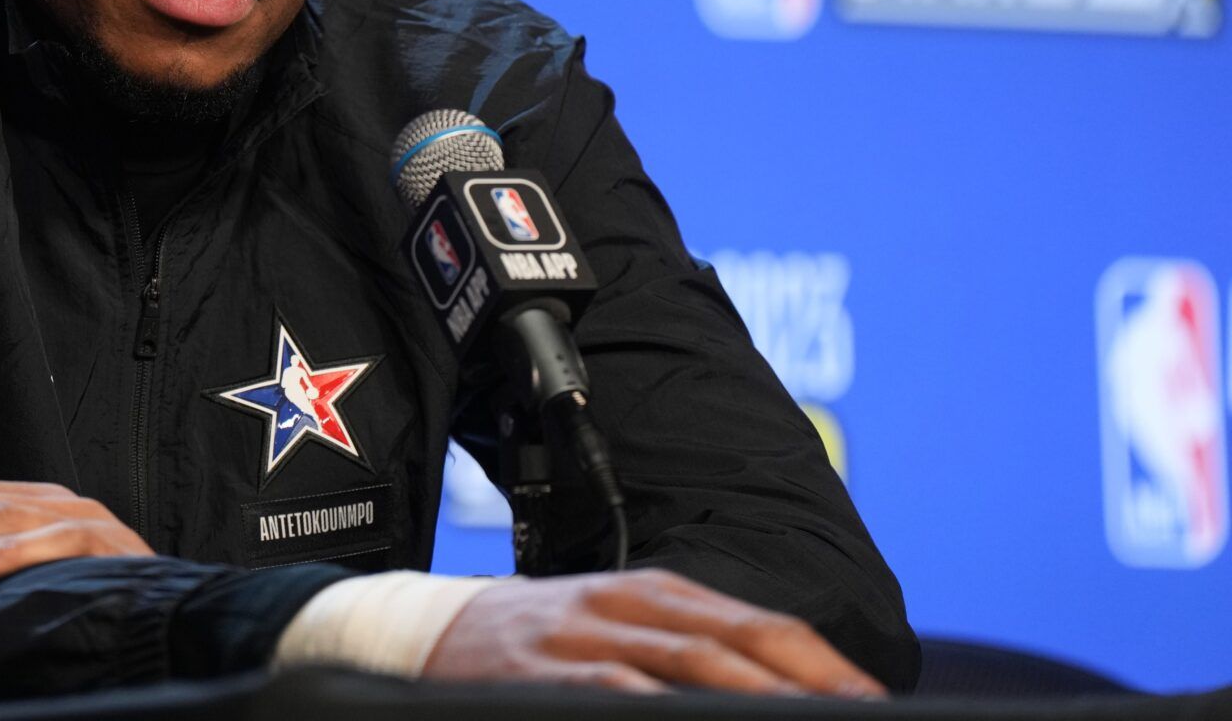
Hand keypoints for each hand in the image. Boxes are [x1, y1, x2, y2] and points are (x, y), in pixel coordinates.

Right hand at [422, 568, 886, 697]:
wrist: (427, 632)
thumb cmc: (536, 641)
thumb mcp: (614, 628)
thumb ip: (683, 653)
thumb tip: (767, 690)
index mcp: (656, 591)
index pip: (758, 624)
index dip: (820, 663)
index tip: (871, 697)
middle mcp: (629, 603)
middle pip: (738, 643)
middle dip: (807, 683)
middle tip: (862, 713)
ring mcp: (587, 635)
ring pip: (692, 665)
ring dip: (757, 697)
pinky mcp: (549, 672)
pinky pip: (620, 689)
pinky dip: (663, 708)